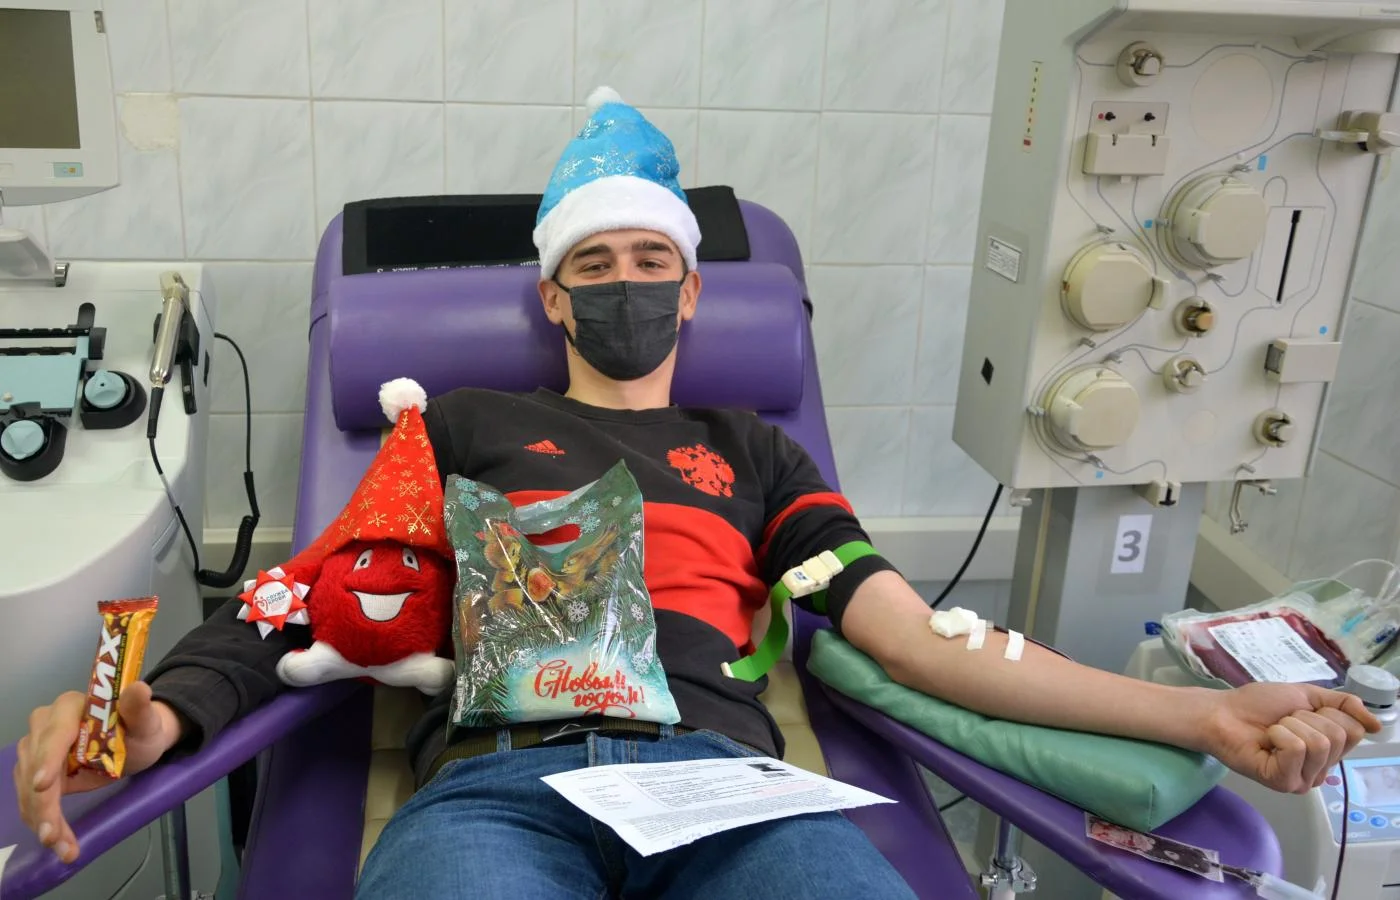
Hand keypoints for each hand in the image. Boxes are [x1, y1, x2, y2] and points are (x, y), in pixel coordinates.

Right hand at [13, 682, 182, 863]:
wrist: (134, 741)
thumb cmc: (140, 729)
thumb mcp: (146, 722)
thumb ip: (140, 708)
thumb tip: (138, 689)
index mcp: (70, 706)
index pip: (55, 733)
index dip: (48, 759)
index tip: (42, 786)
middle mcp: (45, 725)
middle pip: (37, 766)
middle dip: (44, 804)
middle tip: (53, 836)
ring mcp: (36, 749)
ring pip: (28, 788)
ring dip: (41, 819)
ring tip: (61, 846)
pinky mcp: (35, 772)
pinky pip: (31, 798)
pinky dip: (42, 821)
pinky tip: (57, 840)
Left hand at [1202, 682, 1380, 793]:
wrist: (1223, 711)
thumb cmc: (1260, 705)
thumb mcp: (1308, 696)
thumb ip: (1345, 705)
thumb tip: (1376, 725)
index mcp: (1329, 752)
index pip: (1354, 731)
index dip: (1326, 712)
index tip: (1300, 713)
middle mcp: (1320, 770)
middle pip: (1338, 736)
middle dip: (1306, 718)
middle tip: (1283, 723)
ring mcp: (1302, 780)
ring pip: (1319, 743)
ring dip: (1290, 725)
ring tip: (1272, 732)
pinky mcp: (1283, 782)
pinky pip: (1297, 749)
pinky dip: (1279, 734)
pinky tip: (1265, 742)